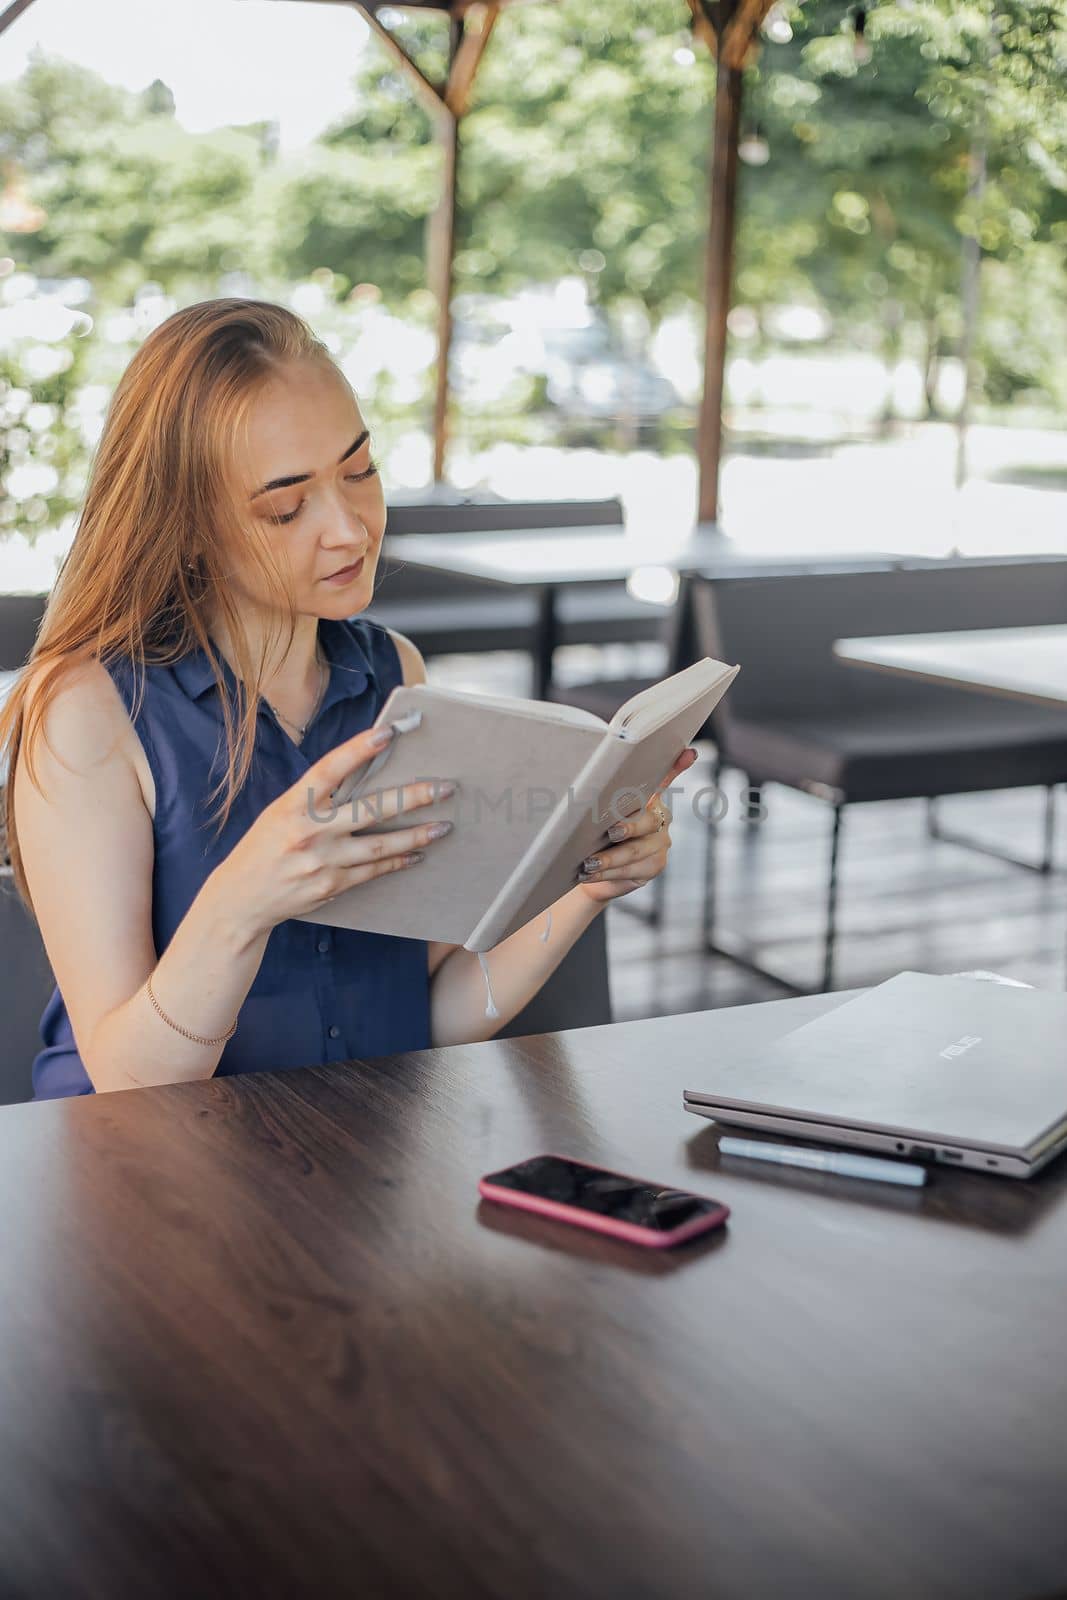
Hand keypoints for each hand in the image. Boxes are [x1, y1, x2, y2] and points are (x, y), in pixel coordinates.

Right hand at [210, 723, 455, 939]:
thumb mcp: (281, 811)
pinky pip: (374, 870)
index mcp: (293, 804)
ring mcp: (322, 860)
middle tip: (446, 787)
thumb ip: (318, 797)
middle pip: (371, 809)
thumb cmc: (264, 846)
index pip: (330, 769)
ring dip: (417, 835)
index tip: (389, 733)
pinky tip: (417, 853)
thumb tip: (365, 776)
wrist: (242, 897)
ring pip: (380, 845)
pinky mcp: (332, 885)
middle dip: (413, 797)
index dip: (359, 749)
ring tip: (444, 826)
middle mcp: (309, 830)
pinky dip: (398, 860)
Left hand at [576, 746, 698, 904]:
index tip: (688, 753)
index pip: (664, 778)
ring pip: (636, 850)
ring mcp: (660, 842)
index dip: (677, 766)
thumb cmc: (591, 833)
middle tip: (611, 832)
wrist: (592, 869)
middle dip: (628, 827)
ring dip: (609, 858)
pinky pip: (631, 870)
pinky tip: (590, 874)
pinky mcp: (655, 865)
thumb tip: (581, 783)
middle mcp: (659, 817)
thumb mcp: (593, 813)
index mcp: (647, 797)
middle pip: (648, 820)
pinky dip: (608, 873)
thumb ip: (598, 800)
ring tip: (588, 862)